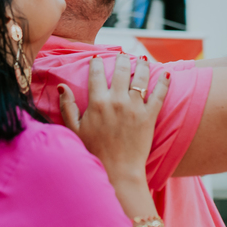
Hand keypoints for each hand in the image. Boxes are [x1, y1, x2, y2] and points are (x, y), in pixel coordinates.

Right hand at [59, 55, 169, 188]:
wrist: (118, 172)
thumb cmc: (94, 152)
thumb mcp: (74, 130)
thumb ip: (67, 107)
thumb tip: (61, 86)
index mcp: (97, 103)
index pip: (96, 74)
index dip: (97, 62)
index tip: (97, 57)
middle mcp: (117, 101)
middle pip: (121, 70)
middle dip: (122, 59)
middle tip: (123, 55)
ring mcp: (134, 108)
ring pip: (140, 78)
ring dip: (142, 65)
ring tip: (141, 59)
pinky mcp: (149, 116)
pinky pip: (159, 94)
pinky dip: (164, 82)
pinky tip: (165, 73)